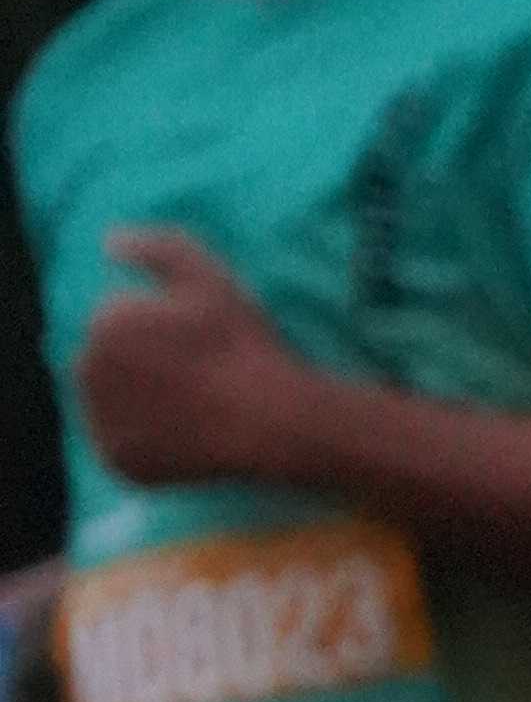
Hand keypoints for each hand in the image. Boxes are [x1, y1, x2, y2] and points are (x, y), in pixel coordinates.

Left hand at [74, 229, 333, 490]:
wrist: (271, 419)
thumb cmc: (243, 345)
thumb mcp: (210, 278)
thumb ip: (158, 247)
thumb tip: (109, 240)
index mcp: (106, 322)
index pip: (115, 322)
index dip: (158, 330)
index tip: (195, 343)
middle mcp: (88, 371)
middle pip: (105, 364)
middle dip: (138, 366)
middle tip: (193, 376)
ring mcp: (100, 421)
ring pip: (109, 404)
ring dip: (136, 402)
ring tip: (188, 405)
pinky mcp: (116, 461)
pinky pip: (121, 446)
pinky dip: (143, 442)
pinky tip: (183, 433)